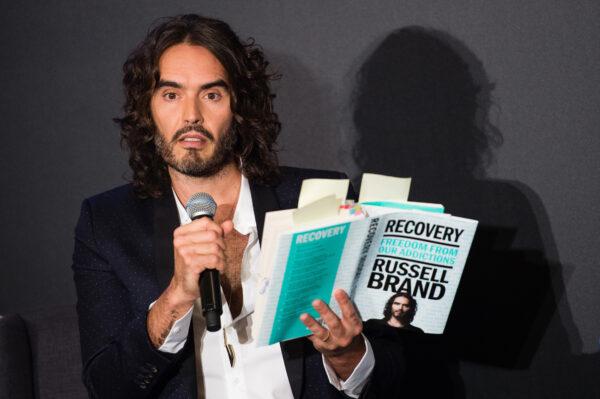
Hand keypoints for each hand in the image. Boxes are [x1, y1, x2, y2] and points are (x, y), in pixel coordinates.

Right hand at [147, 217, 232, 347]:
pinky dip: (220, 265)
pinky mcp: (190, 263)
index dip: (217, 230)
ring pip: (215, 248)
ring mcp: (184, 252)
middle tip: (218, 254)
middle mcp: (180, 241)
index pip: (206, 222)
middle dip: (221, 246)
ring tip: (217, 262)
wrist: (183, 286)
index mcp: (181, 233)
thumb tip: (229, 223)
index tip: (218, 240)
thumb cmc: (192, 266)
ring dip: (221, 257)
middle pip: (213, 235)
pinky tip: (216, 268)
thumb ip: (217, 233)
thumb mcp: (203, 246)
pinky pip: (214, 259)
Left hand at [300, 289, 365, 378]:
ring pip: (321, 332)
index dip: (344, 302)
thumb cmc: (347, 329)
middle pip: (334, 324)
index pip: (350, 314)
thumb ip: (344, 310)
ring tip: (303, 315)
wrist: (346, 351)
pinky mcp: (322, 346)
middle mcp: (344, 336)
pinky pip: (313, 337)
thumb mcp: (351, 322)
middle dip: (325, 312)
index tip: (338, 291)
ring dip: (311, 323)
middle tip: (316, 301)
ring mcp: (333, 343)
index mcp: (354, 327)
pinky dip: (306, 329)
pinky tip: (300, 322)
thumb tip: (330, 292)